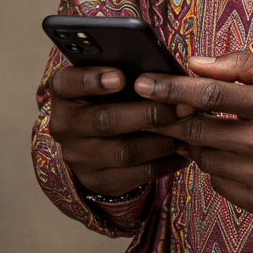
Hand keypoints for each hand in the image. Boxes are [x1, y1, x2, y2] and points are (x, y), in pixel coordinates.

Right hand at [48, 65, 189, 196]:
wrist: (94, 138)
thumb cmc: (111, 94)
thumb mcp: (108, 78)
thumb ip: (126, 70)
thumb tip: (164, 72)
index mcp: (64, 93)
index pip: (68, 84)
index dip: (93, 81)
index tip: (120, 77)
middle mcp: (65, 126)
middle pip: (106, 121)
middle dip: (149, 113)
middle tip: (183, 105)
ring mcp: (78, 157)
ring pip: (124, 152)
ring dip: (162, 141)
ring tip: (188, 128)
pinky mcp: (97, 181)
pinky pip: (134, 176)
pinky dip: (164, 163)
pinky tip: (184, 151)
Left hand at [135, 52, 252, 221]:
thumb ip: (245, 65)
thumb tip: (196, 63)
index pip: (210, 95)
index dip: (171, 89)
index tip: (142, 83)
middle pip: (199, 130)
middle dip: (173, 118)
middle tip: (160, 107)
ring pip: (205, 158)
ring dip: (196, 141)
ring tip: (207, 127)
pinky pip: (219, 182)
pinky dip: (217, 164)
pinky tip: (234, 152)